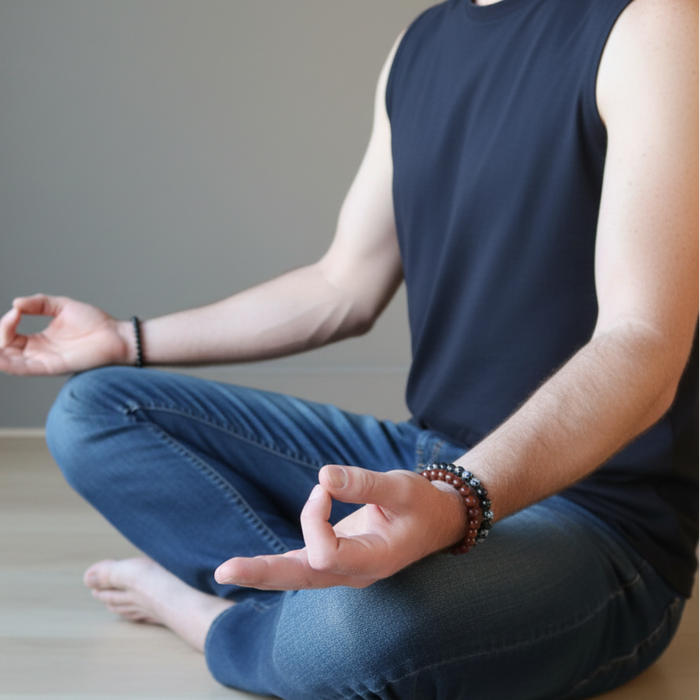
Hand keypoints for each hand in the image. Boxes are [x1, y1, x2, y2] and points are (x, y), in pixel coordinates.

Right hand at [0, 294, 131, 374]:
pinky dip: (9, 364)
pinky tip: (0, 357)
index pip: (9, 336)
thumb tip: (15, 303)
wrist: (117, 335)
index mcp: (40, 339)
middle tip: (7, 323)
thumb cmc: (96, 323)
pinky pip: (26, 369)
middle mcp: (39, 352)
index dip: (5, 324)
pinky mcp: (54, 367)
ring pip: (10, 362)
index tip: (17, 310)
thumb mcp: (62, 306)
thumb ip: (39, 303)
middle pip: (5, 350)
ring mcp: (45, 360)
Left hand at [214, 465, 467, 590]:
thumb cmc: (422, 505)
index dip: (316, 517)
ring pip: (298, 574)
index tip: (327, 487)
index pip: (326, 552)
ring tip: (225, 572)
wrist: (437, 522)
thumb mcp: (401, 487)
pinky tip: (250, 568)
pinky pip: (303, 563)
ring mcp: (345, 569)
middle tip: (223, 573)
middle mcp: (355, 572)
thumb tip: (323, 475)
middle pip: (302, 577)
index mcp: (374, 560)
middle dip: (262, 573)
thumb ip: (365, 483)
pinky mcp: (337, 559)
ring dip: (262, 570)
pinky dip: (277, 562)